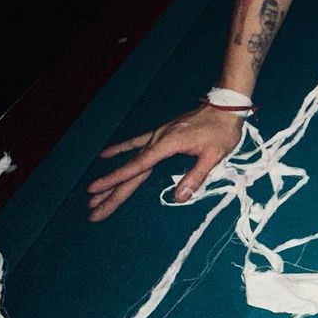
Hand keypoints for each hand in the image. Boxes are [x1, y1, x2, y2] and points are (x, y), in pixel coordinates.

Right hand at [86, 104, 245, 221]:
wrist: (225, 107)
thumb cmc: (222, 131)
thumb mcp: (214, 155)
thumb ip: (196, 176)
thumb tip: (178, 198)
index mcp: (167, 146)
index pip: (136, 168)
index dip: (116, 182)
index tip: (96, 192)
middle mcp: (157, 141)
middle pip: (130, 171)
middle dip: (111, 192)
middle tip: (92, 210)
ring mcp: (157, 136)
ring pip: (131, 161)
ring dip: (113, 178)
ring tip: (94, 193)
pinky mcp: (161, 133)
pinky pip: (136, 142)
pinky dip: (121, 148)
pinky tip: (105, 155)